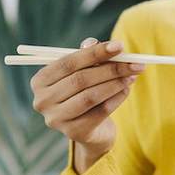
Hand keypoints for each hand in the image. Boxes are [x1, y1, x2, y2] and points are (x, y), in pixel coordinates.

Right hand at [29, 37, 145, 172]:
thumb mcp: (84, 71)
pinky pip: (101, 111)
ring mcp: (56, 119)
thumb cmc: (84, 90)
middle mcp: (42, 100)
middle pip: (81, 79)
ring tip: (133, 75)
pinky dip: (117, 98)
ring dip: (116, 83)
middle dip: (111, 69)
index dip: (95, 53)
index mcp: (40, 80)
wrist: (90, 128)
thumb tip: (93, 42)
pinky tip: (127, 90)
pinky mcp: (74, 132)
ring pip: (91, 96)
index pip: (68, 63)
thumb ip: (87, 55)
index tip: (120, 46)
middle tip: (135, 63)